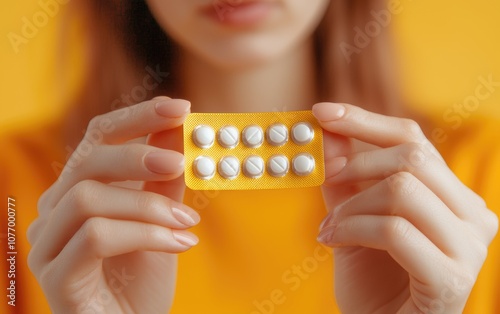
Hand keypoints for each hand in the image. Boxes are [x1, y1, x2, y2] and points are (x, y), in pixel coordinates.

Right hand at [27, 98, 199, 313]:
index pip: (97, 138)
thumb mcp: (162, 218)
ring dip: (148, 206)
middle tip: (182, 161)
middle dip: (139, 156)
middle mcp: (55, 211)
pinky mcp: (55, 276)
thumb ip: (165, 178)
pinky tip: (180, 246)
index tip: (181, 108)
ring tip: (187, 224)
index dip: (137, 118)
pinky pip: (94, 237)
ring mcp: (48, 244)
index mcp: (79, 190)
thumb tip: (180, 127)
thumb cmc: (145, 278)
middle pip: (86, 161)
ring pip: (88, 198)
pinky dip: (144, 235)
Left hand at [312, 103, 498, 313]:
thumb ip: (344, 177)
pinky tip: (333, 242)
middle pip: (412, 157)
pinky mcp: (452, 277)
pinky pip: (394, 229)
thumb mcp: (353, 217)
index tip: (322, 113)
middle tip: (324, 182)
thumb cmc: (372, 280)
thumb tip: (329, 129)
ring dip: (350, 206)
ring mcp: (469, 246)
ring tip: (328, 228)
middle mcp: (472, 215)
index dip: (364, 122)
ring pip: (403, 190)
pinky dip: (353, 229)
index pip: (413, 140)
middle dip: (354, 166)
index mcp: (452, 196)